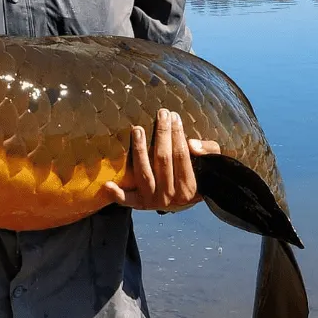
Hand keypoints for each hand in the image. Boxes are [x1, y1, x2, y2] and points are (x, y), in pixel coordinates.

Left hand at [105, 108, 220, 210]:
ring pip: (144, 173)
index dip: (178, 134)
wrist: (183, 201)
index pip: (182, 156)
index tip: (174, 116)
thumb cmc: (196, 174)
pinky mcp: (139, 203)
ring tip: (137, 129)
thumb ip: (208, 152)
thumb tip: (192, 144)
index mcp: (189, 189)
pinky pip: (127, 200)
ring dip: (140, 150)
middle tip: (161, 114)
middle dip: (162, 134)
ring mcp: (153, 201)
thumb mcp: (210, 164)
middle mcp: (170, 197)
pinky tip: (107, 185)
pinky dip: (117, 194)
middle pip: (163, 160)